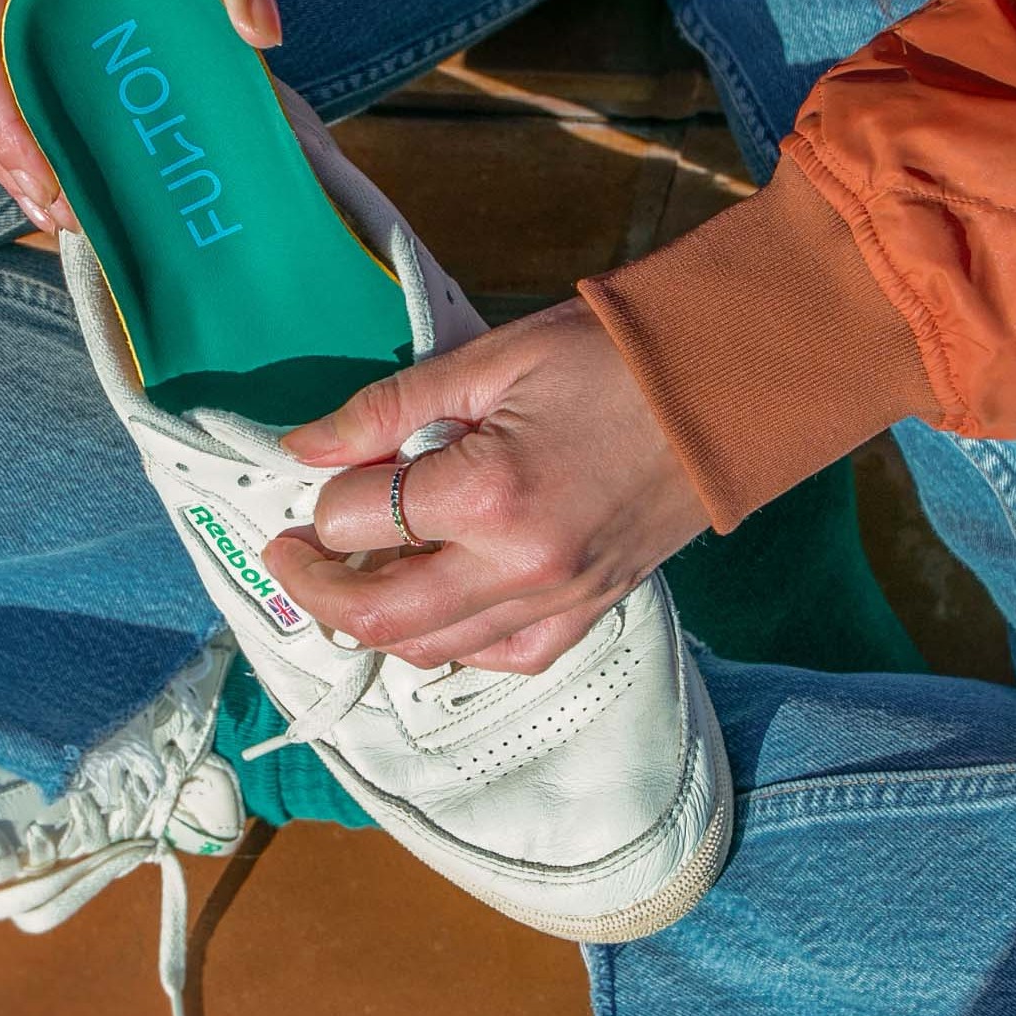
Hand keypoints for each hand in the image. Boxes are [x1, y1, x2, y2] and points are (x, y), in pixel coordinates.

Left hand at [267, 299, 708, 673]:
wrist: (724, 386)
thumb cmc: (606, 357)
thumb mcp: (485, 362)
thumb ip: (385, 410)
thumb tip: (301, 447)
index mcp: (486, 494)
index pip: (357, 520)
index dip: (324, 494)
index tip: (323, 470)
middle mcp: (518, 568)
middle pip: (377, 615)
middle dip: (315, 587)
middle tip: (290, 553)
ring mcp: (558, 601)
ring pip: (432, 650)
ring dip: (375, 620)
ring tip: (354, 573)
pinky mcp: (589, 613)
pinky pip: (501, 658)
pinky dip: (453, 642)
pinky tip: (435, 601)